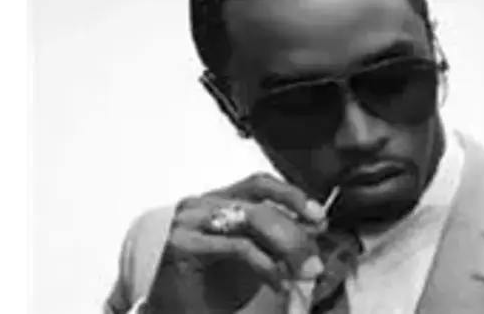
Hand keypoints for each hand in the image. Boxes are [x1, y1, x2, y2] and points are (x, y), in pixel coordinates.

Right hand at [145, 172, 326, 312]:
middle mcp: (201, 204)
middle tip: (314, 260)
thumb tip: (312, 232)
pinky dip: (266, 265)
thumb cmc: (202, 287)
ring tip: (302, 271)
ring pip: (251, 220)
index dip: (293, 196)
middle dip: (295, 231)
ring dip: (286, 247)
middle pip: (259, 203)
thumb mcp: (246, 260)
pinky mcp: (183, 244)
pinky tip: (279, 282)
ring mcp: (189, 221)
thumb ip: (271, 243)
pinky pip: (238, 247)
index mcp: (216, 201)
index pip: (259, 183)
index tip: (319, 218)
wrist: (165, 312)